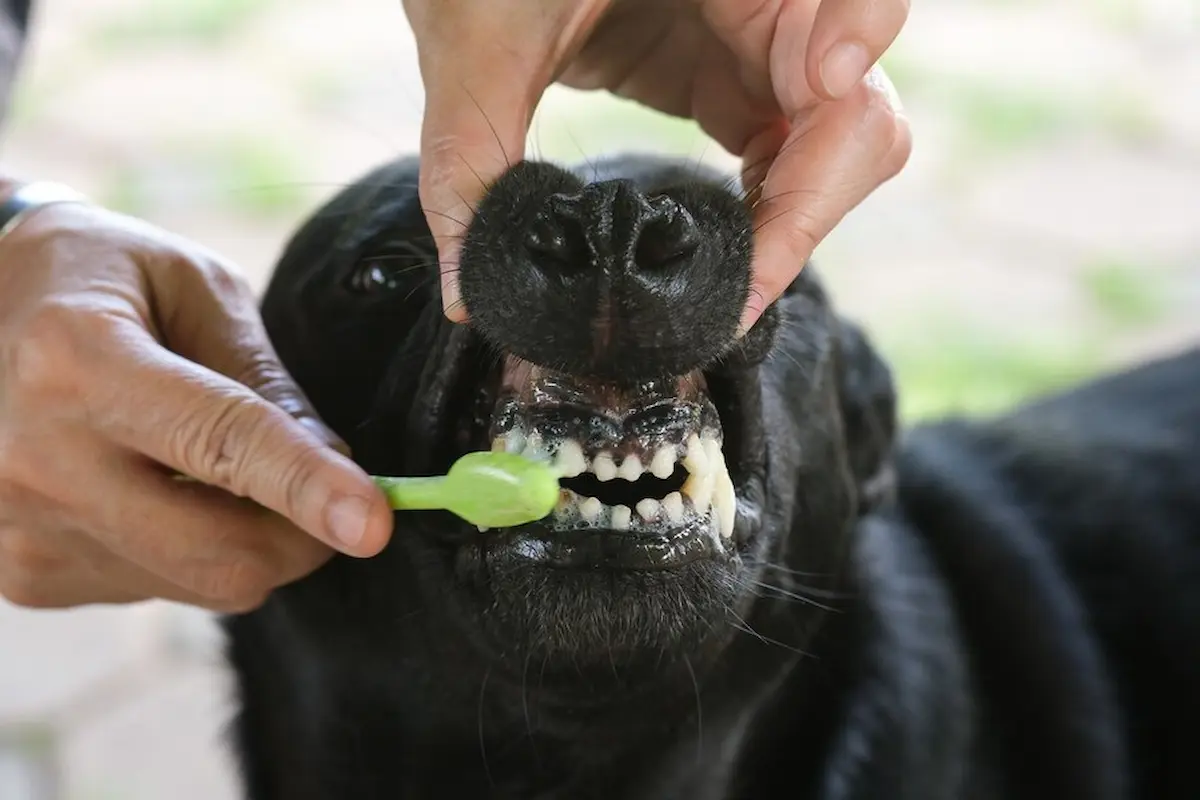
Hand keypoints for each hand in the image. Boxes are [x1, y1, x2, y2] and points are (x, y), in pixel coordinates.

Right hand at [0, 198, 393, 611]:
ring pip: (200, 581)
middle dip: (306, 536)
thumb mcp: (194, 288)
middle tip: (336, 495)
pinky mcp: (22, 573)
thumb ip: (266, 380)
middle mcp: (34, 459)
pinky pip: (158, 588)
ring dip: (249, 538)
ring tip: (210, 463)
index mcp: (76, 361)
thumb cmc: (100, 278)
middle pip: (218, 552)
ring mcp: (18, 529)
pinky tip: (157, 486)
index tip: (377, 522)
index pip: (221, 442)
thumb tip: (339, 466)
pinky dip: (192, 548)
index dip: (308, 486)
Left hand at [405, 0, 910, 331]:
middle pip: (858, 105)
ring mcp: (756, 44)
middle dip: (812, 201)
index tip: (823, 84)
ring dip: (792, 223)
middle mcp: (768, 0)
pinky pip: (787, 155)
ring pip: (836, 145)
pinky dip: (767, 217)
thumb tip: (471, 297)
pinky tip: (718, 263)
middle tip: (740, 287)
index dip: (858, 38)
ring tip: (723, 293)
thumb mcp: (471, 40)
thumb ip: (469, 159)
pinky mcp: (732, 80)